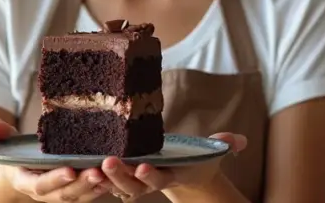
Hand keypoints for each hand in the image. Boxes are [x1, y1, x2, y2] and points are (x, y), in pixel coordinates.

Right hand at [0, 117, 109, 201]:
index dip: (54, 179)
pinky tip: (116, 176)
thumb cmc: (15, 155)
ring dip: (95, 187)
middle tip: (96, 172)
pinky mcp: (76, 191)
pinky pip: (91, 192)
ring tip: (110, 174)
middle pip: (64, 194)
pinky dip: (103, 186)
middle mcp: (46, 192)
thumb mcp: (4, 144)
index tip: (69, 170)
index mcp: (27, 181)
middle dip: (81, 184)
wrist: (22, 175)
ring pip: (80, 195)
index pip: (40, 185)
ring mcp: (62, 194)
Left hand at [98, 132, 246, 199]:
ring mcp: (136, 181)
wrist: (184, 171)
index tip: (143, 166)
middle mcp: (151, 181)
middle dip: (121, 175)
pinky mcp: (124, 176)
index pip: (161, 178)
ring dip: (105, 177)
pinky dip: (97, 175)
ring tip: (93, 164)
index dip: (152, 175)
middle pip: (134, 184)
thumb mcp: (212, 152)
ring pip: (117, 183)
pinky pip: (108, 179)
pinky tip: (84, 166)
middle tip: (110, 162)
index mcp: (171, 175)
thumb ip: (224, 144)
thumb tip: (240, 141)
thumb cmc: (197, 158)